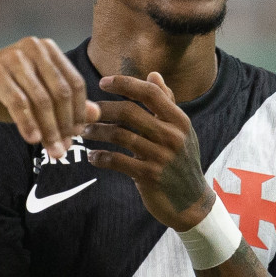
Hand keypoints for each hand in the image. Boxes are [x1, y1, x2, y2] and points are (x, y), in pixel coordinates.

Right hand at [0, 37, 96, 162]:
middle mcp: (31, 48)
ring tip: (52, 151)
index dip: (78, 112)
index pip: (73, 83)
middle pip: (60, 92)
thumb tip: (95, 114)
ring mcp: (12, 58)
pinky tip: (32, 140)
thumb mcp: (35, 100)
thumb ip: (65, 104)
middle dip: (65, 125)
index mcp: (45, 49)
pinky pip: (18, 103)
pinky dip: (28, 124)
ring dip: (49, 130)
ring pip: (41, 100)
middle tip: (64, 150)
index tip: (77, 136)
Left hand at [85, 72, 213, 229]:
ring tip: (85, 132)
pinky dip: (101, 157)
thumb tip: (153, 74)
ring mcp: (161, 157)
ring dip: (97, 132)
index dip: (125, 84)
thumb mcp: (180, 130)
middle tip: (86, 112)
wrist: (191, 202)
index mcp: (179, 120)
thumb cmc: (180, 161)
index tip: (103, 82)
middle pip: (130, 112)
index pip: (150, 93)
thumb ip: (166, 102)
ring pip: (120, 135)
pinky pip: (117, 161)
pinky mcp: (149, 176)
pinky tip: (92, 157)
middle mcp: (172, 136)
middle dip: (103, 110)